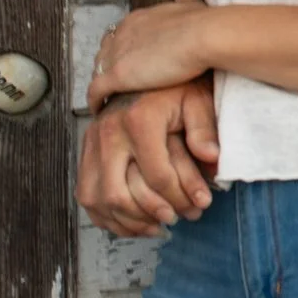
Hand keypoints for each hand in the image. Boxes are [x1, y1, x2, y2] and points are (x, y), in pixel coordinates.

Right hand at [77, 75, 218, 236]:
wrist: (147, 69)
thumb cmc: (177, 87)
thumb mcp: (198, 100)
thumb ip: (204, 128)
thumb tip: (212, 157)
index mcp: (138, 120)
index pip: (156, 174)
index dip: (179, 196)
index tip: (199, 205)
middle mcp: (108, 132)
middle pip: (116, 193)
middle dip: (147, 214)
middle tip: (173, 221)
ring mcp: (91, 143)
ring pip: (95, 198)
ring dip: (123, 221)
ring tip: (154, 228)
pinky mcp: (85, 150)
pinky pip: (86, 193)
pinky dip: (105, 214)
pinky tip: (131, 222)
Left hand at [87, 0, 214, 111]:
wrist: (204, 36)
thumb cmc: (202, 23)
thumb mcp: (189, 2)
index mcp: (136, 18)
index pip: (119, 36)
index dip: (123, 50)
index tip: (131, 61)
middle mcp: (121, 33)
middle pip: (104, 53)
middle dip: (108, 65)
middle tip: (120, 80)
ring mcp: (116, 54)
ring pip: (98, 70)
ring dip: (102, 82)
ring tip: (111, 96)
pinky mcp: (117, 75)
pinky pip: (96, 90)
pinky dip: (95, 100)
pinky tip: (99, 108)